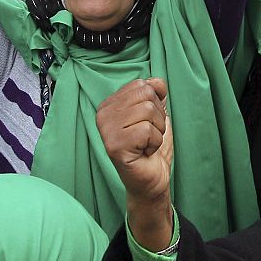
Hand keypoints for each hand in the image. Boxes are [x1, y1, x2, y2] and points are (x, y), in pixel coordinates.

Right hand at [97, 78, 173, 250]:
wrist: (152, 179)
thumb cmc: (152, 147)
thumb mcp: (155, 114)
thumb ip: (153, 94)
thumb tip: (156, 82)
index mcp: (110, 104)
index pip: (143, 84)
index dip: (156, 104)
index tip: (146, 123)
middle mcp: (103, 114)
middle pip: (146, 95)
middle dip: (158, 117)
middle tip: (148, 136)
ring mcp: (106, 130)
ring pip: (148, 111)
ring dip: (157, 131)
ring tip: (145, 144)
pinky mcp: (114, 145)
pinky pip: (148, 130)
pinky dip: (154, 143)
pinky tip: (144, 153)